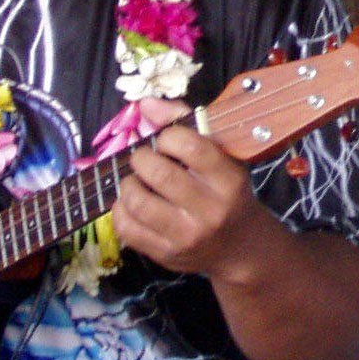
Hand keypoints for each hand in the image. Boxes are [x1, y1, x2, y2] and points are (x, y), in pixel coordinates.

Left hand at [111, 98, 268, 279]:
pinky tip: (132, 204)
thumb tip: (145, 104)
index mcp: (229, 181)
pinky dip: (120, 210)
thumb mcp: (221, 157)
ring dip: (128, 184)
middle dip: (142, 158)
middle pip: (160, 174)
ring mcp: (187, 236)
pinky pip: (127, 229)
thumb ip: (185, 124)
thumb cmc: (226, 192)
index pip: (191, 147)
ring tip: (137, 181)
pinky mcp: (165, 254)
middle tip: (144, 159)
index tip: (165, 140)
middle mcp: (210, 210)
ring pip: (138, 203)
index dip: (168, 135)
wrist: (238, 247)